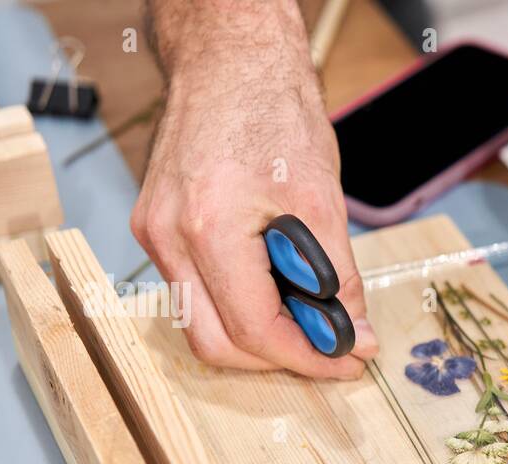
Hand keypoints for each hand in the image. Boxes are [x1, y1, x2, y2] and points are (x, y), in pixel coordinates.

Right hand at [132, 57, 374, 377]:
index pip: (253, 330)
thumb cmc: (273, 110)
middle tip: (330, 348)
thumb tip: (354, 334)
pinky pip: (193, 291)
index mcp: (207, 227)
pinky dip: (237, 303)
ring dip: (256, 333)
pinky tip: (277, 287)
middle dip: (277, 357)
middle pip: (215, 343)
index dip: (306, 356)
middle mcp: (166, 236)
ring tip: (309, 314)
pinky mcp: (155, 228)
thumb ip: (338, 277)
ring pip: (200, 322)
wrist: (229, 58)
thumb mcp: (322, 199)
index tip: (348, 360)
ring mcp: (153, 233)